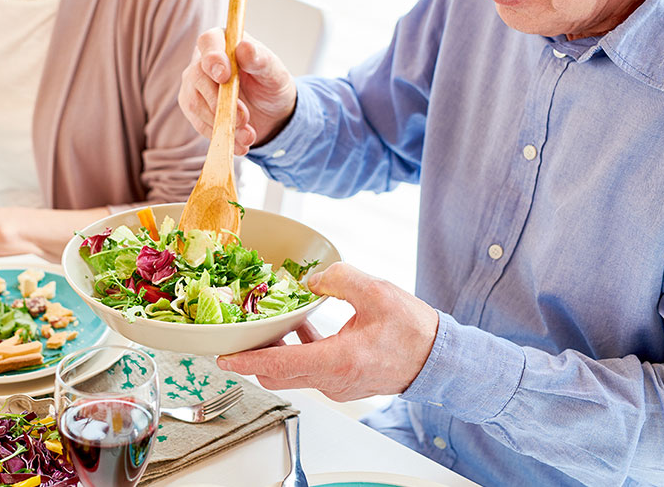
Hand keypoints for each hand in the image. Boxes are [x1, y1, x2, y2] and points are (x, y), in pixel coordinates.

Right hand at [179, 29, 296, 154]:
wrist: (270, 113)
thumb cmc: (271, 84)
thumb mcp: (274, 72)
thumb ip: (260, 59)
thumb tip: (244, 48)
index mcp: (223, 42)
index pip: (209, 42)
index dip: (213, 58)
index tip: (224, 76)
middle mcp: (203, 62)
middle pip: (197, 76)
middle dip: (219, 101)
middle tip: (243, 118)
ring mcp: (195, 87)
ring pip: (196, 104)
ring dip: (222, 123)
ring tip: (248, 136)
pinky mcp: (194, 109)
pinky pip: (199, 124)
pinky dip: (220, 136)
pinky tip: (239, 143)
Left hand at [217, 262, 438, 401]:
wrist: (440, 359)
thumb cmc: (413, 330)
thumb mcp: (376, 291)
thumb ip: (340, 278)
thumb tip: (312, 279)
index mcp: (336, 361)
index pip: (278, 364)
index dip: (246, 361)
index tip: (223, 357)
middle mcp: (332, 380)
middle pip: (278, 374)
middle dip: (253, 355)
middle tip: (240, 332)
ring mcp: (337, 385)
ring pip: (292, 373)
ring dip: (276, 351)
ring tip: (268, 323)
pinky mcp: (343, 382)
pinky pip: (309, 369)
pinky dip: (297, 350)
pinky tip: (300, 326)